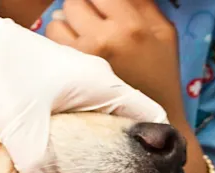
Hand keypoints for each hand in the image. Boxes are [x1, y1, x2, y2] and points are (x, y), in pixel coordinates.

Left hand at [0, 0, 166, 172]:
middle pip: (119, 129)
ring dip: (85, 159)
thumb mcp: (20, 126)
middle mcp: (92, 87)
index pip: (148, 117)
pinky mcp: (48, 97)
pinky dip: (65, 149)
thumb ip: (39, 167)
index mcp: (101, 85)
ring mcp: (70, 91)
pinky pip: (68, 128)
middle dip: (113, 163)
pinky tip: (49, 168)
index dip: (152, 149)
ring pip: (91, 131)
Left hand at [46, 0, 185, 123]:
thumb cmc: (158, 75)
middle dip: (79, 9)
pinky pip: (51, 47)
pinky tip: (72, 56)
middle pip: (73, 3)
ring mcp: (81, 59)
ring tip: (79, 40)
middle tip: (88, 23)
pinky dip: (58, 46)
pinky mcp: (67, 76)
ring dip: (64, 26)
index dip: (97, 0)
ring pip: (56, 23)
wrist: (148, 119)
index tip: (99, 9)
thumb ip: (141, 3)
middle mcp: (102, 39)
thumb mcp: (163, 32)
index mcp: (130, 25)